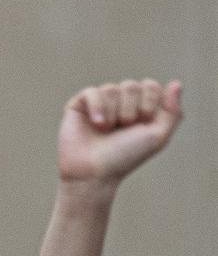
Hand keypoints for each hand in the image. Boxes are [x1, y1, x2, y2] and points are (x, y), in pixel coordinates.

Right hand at [58, 79, 181, 185]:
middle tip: (122, 130)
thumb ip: (173, 111)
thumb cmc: (126, 157)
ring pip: (111, 89)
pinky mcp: (79, 105)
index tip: (141, 125)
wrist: (94, 172)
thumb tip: (176, 83)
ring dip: (112, 114)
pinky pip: (91, 92)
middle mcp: (120, 102)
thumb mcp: (158, 137)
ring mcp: (100, 102)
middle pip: (131, 86)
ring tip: (105, 131)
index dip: (148, 104)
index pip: (150, 86)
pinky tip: (96, 124)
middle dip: (130, 110)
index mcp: (140, 107)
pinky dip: (96, 108)